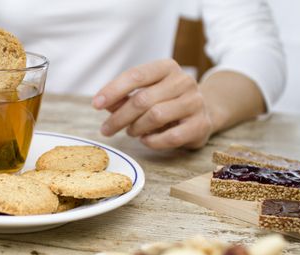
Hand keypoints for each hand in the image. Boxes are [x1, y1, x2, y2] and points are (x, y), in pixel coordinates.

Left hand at [93, 59, 213, 149]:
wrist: (204, 113)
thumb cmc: (166, 102)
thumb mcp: (145, 93)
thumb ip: (123, 97)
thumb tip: (102, 103)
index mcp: (167, 67)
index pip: (136, 75)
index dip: (113, 90)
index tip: (95, 104)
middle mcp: (184, 81)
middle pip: (142, 99)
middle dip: (119, 117)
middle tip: (106, 129)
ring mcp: (195, 102)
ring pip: (155, 116)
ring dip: (136, 128)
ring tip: (131, 131)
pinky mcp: (201, 125)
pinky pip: (171, 136)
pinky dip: (153, 141)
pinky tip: (145, 140)